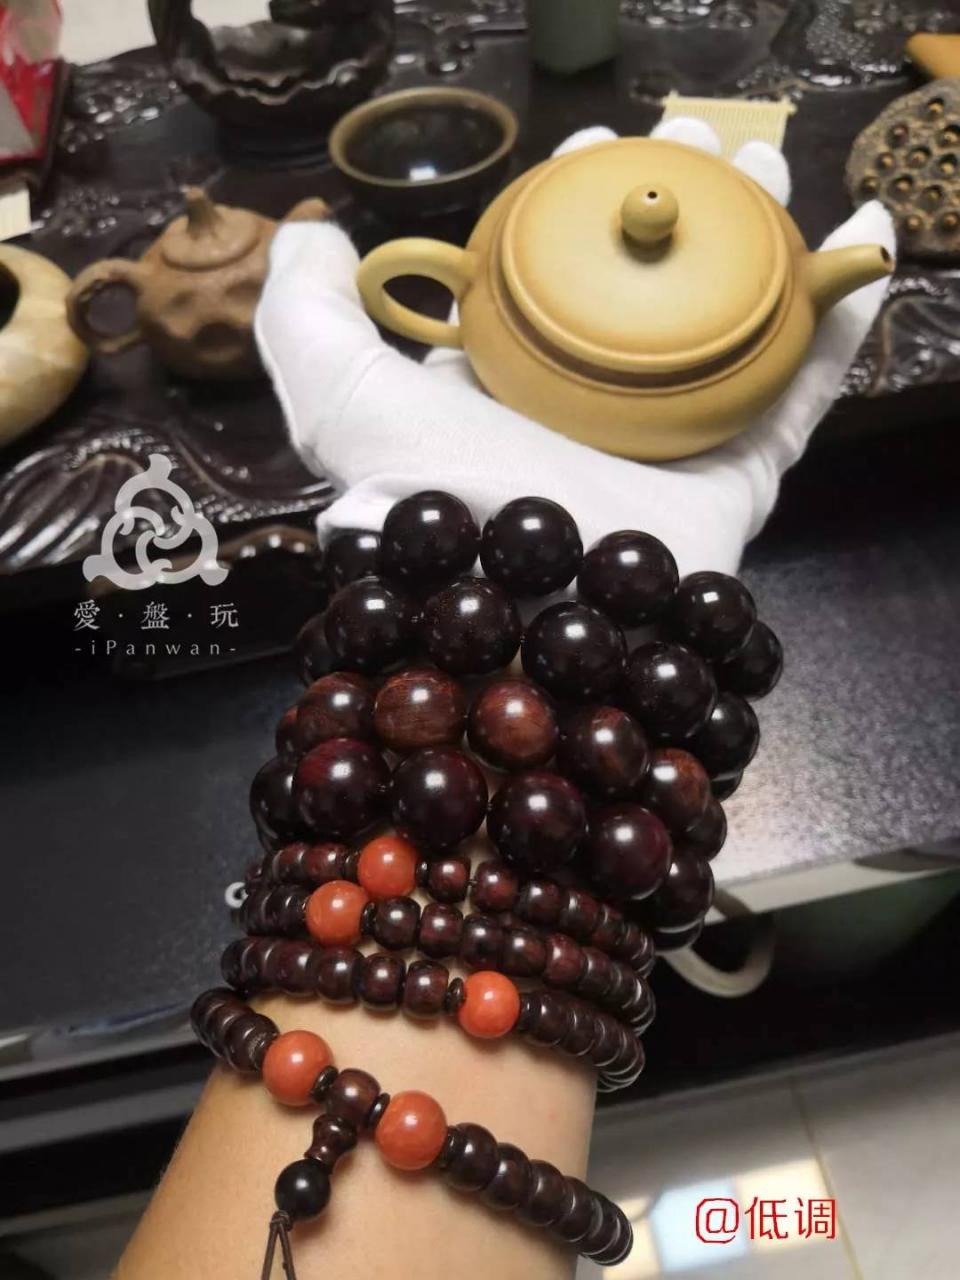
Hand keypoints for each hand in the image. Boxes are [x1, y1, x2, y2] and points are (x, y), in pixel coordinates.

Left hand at [255, 120, 894, 574]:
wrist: (521, 619)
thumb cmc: (431, 501)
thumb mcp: (338, 398)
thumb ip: (304, 318)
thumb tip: (316, 242)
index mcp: (504, 395)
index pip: (545, 285)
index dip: (569, 210)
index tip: (585, 157)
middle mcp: (585, 422)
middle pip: (646, 297)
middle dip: (676, 212)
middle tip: (700, 146)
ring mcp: (664, 454)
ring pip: (727, 331)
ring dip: (759, 245)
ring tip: (768, 175)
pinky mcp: (732, 489)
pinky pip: (796, 395)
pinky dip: (836, 327)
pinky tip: (861, 251)